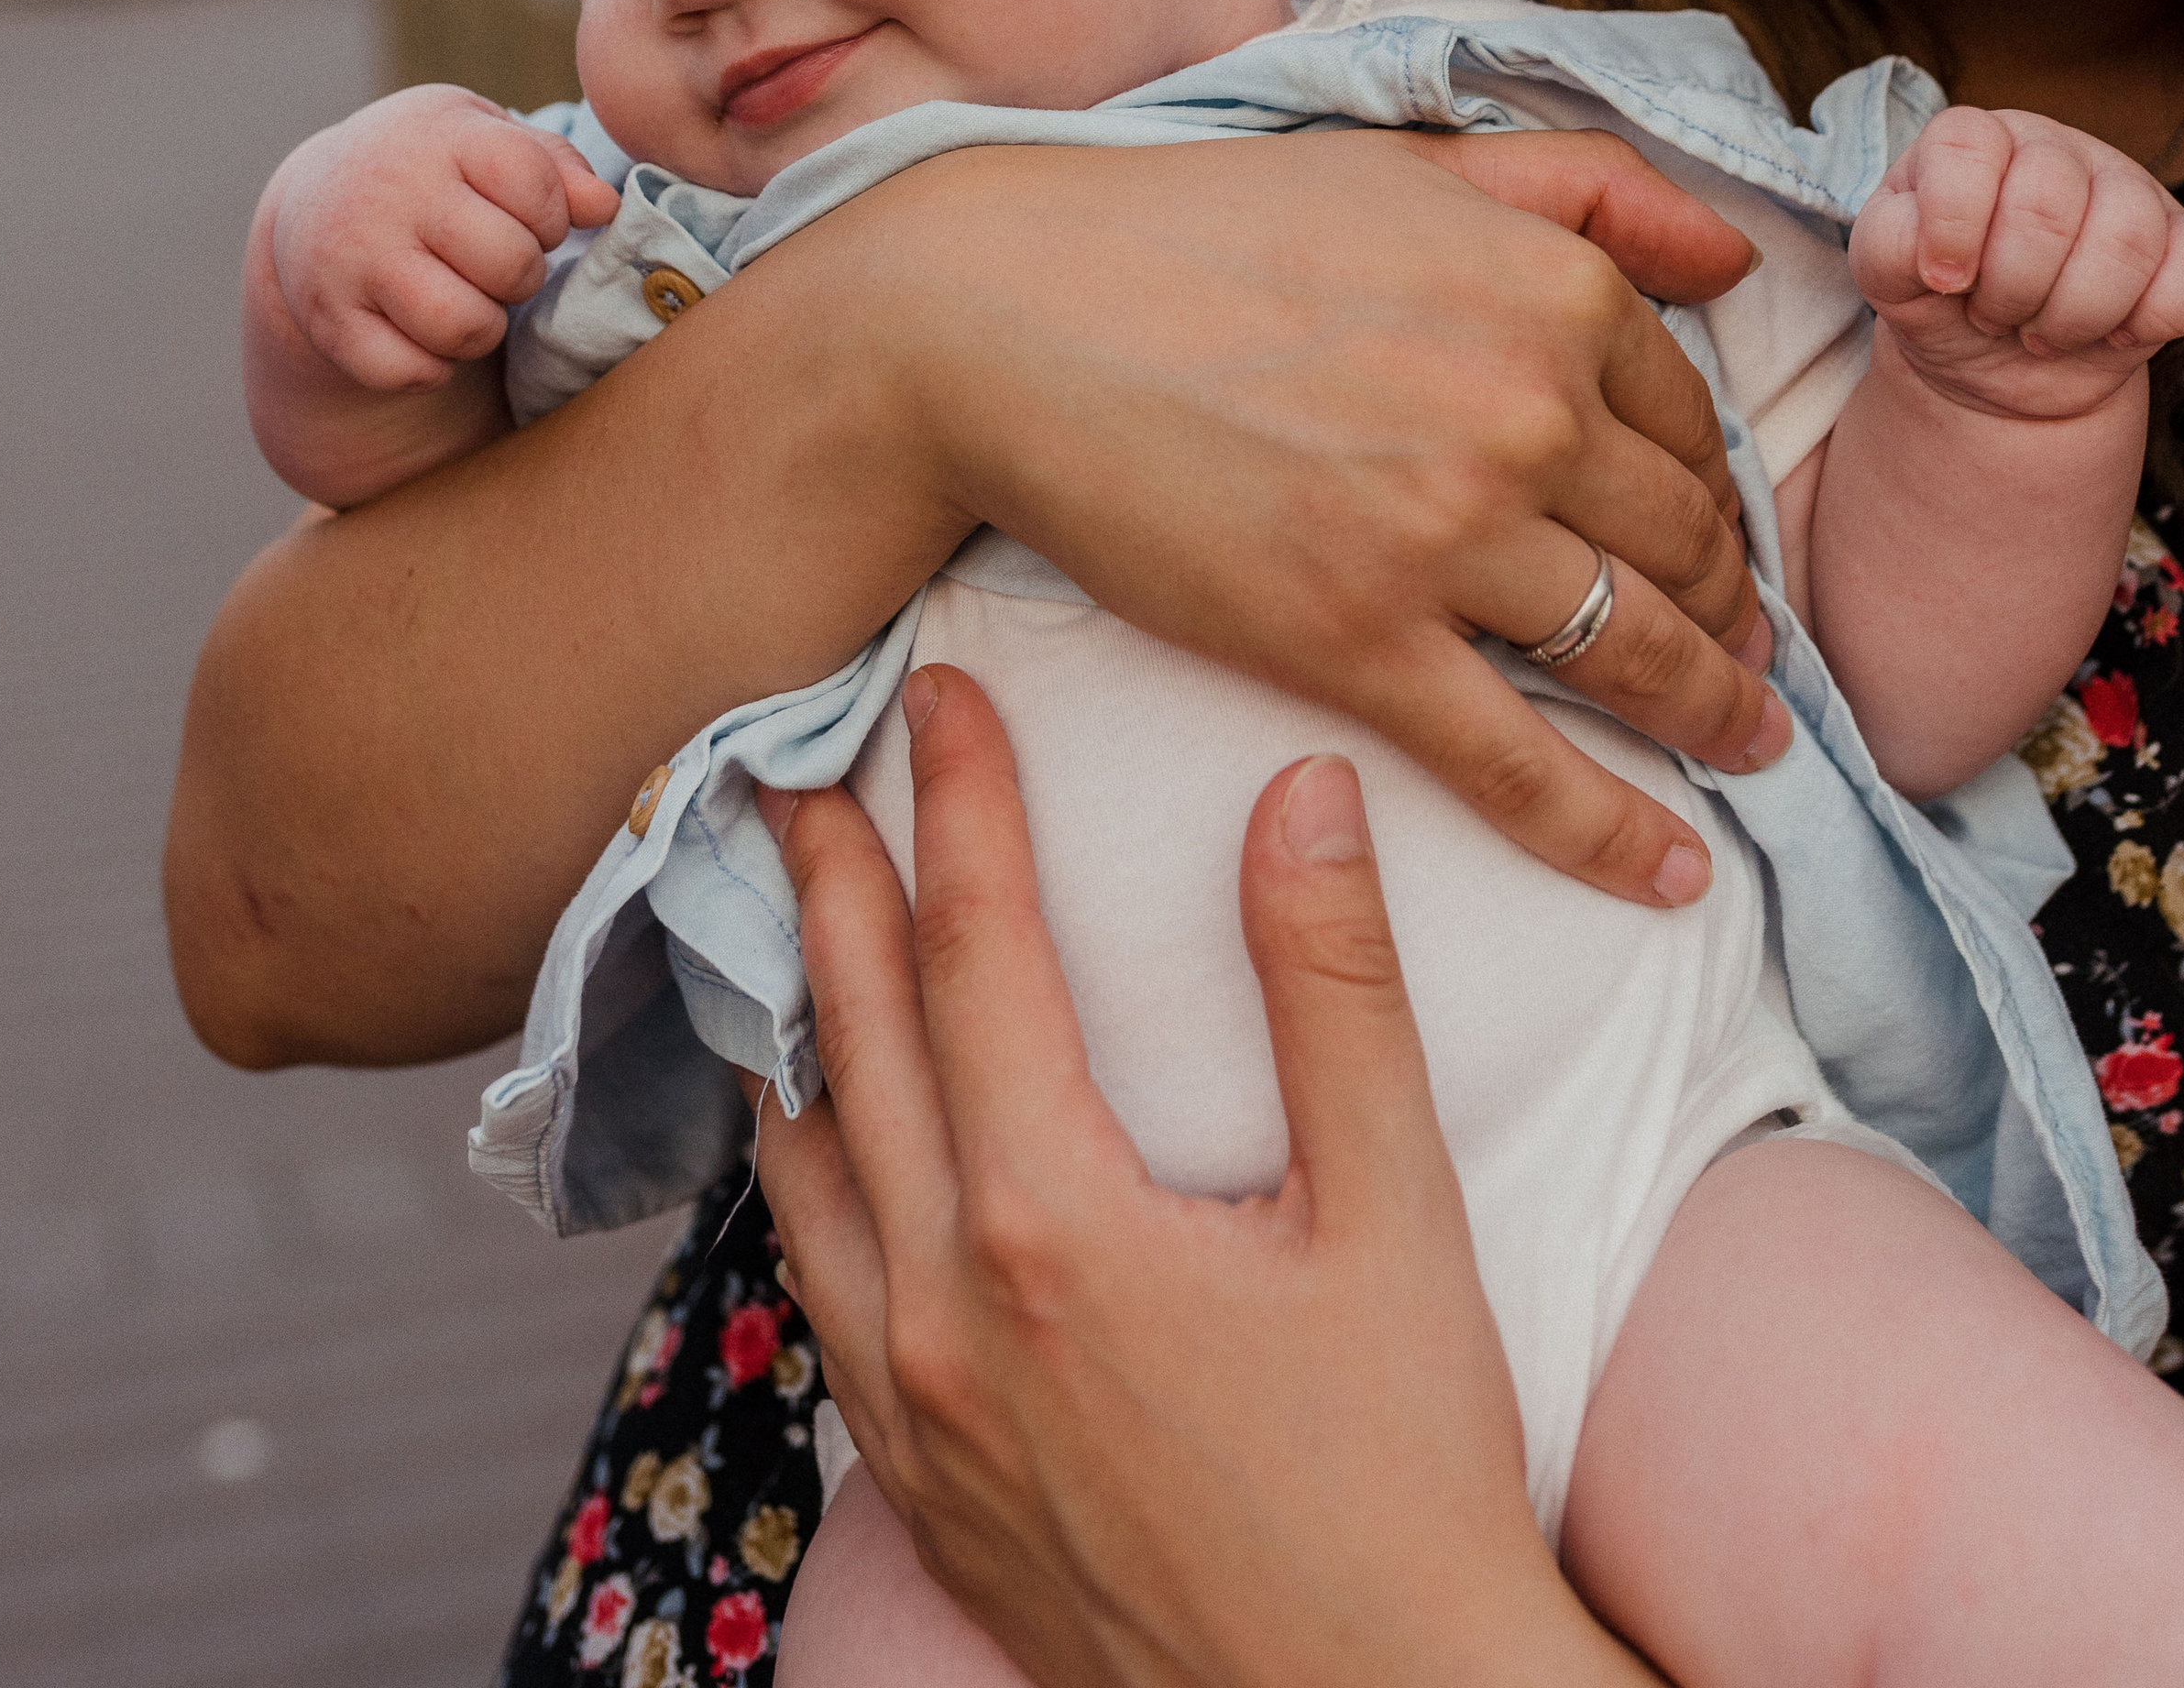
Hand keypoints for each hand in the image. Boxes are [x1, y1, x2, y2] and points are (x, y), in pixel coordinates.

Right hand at [268, 84, 618, 391]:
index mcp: (439, 136)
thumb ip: (554, 165)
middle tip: (498, 264)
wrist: (315, 201)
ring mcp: (351, 259)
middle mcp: (388, 192)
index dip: (553, 215)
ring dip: (484, 327)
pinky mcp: (327, 321)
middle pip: (509, 263)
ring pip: (462, 327)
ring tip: (469, 299)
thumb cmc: (432, 167)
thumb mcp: (486, 138)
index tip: (532, 218)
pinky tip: (424, 332)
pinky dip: (432, 368)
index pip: (533, 183)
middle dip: (523, 274)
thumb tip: (605, 207)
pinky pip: (409, 373)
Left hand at [753, 668, 1647, 1687]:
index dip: (960, 806)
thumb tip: (1299, 793)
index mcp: (1053, 1226)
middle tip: (798, 766)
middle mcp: (945, 1311)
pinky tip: (819, 1136)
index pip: (977, 953)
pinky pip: (815, 1287)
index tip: (942, 697)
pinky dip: (801, 1171)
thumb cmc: (1407, 1481)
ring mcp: (912, 1410)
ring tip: (776, 921)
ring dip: (789, 1023)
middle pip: (855, 1037)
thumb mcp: (1395, 1219)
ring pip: (802, 1169)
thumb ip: (1334, 991)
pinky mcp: (916, 1486)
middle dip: (829, 883)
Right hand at [895, 126, 1787, 909]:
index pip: (1693, 423)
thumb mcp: (1412, 161)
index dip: (1716, 492)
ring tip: (1744, 742)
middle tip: (1746, 655)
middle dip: (1731, 610)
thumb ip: (1587, 186)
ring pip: (1636, 653)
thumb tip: (1732, 260)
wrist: (1010, 315)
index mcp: (1551, 288)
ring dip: (1713, 710)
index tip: (1719, 540)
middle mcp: (1527, 408)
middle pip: (1686, 544)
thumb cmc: (1199, 228)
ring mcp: (1447, 535)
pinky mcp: (1359, 643)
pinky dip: (1612, 831)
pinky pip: (1521, 764)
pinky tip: (1674, 870)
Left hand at [1848, 106, 2183, 420]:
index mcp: (1977, 141)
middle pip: (2047, 201)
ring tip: (2043, 330)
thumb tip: (1936, 254)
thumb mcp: (1886, 278)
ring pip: (2127, 240)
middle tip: (1995, 315)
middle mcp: (2056, 149)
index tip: (1944, 281)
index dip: (1952, 225)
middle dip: (2012, 287)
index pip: (1967, 143)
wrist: (1996, 367)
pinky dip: (2152, 321)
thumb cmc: (1940, 303)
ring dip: (2074, 315)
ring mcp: (2130, 189)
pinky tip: (2114, 334)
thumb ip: (1886, 248)